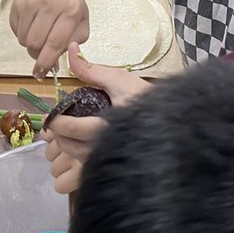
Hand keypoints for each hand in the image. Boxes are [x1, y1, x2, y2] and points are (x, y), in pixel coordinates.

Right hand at [9, 0, 87, 73]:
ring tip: (39, 36)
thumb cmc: (70, 4)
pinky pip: (16, 30)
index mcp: (71, 10)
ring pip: (24, 39)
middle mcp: (50, 3)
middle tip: (40, 57)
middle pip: (36, 43)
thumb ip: (73, 44)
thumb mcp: (81, 22)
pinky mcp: (18, 2)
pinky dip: (23, 34)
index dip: (47, 62)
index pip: (55, 43)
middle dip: (37, 56)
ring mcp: (31, 1)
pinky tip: (32, 25)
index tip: (41, 74)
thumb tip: (55, 64)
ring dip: (30, 45)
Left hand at [42, 45, 151, 192]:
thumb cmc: (151, 102)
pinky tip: (79, 161)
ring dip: (65, 157)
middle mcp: (107, 150)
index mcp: (107, 126)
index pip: (70, 128)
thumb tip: (71, 50)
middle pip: (70, 149)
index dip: (56, 123)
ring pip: (75, 169)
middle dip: (60, 138)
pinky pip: (83, 182)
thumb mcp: (122, 81)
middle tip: (60, 128)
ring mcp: (111, 165)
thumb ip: (92, 70)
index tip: (54, 118)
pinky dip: (73, 175)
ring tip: (69, 143)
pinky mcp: (116, 176)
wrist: (179, 125)